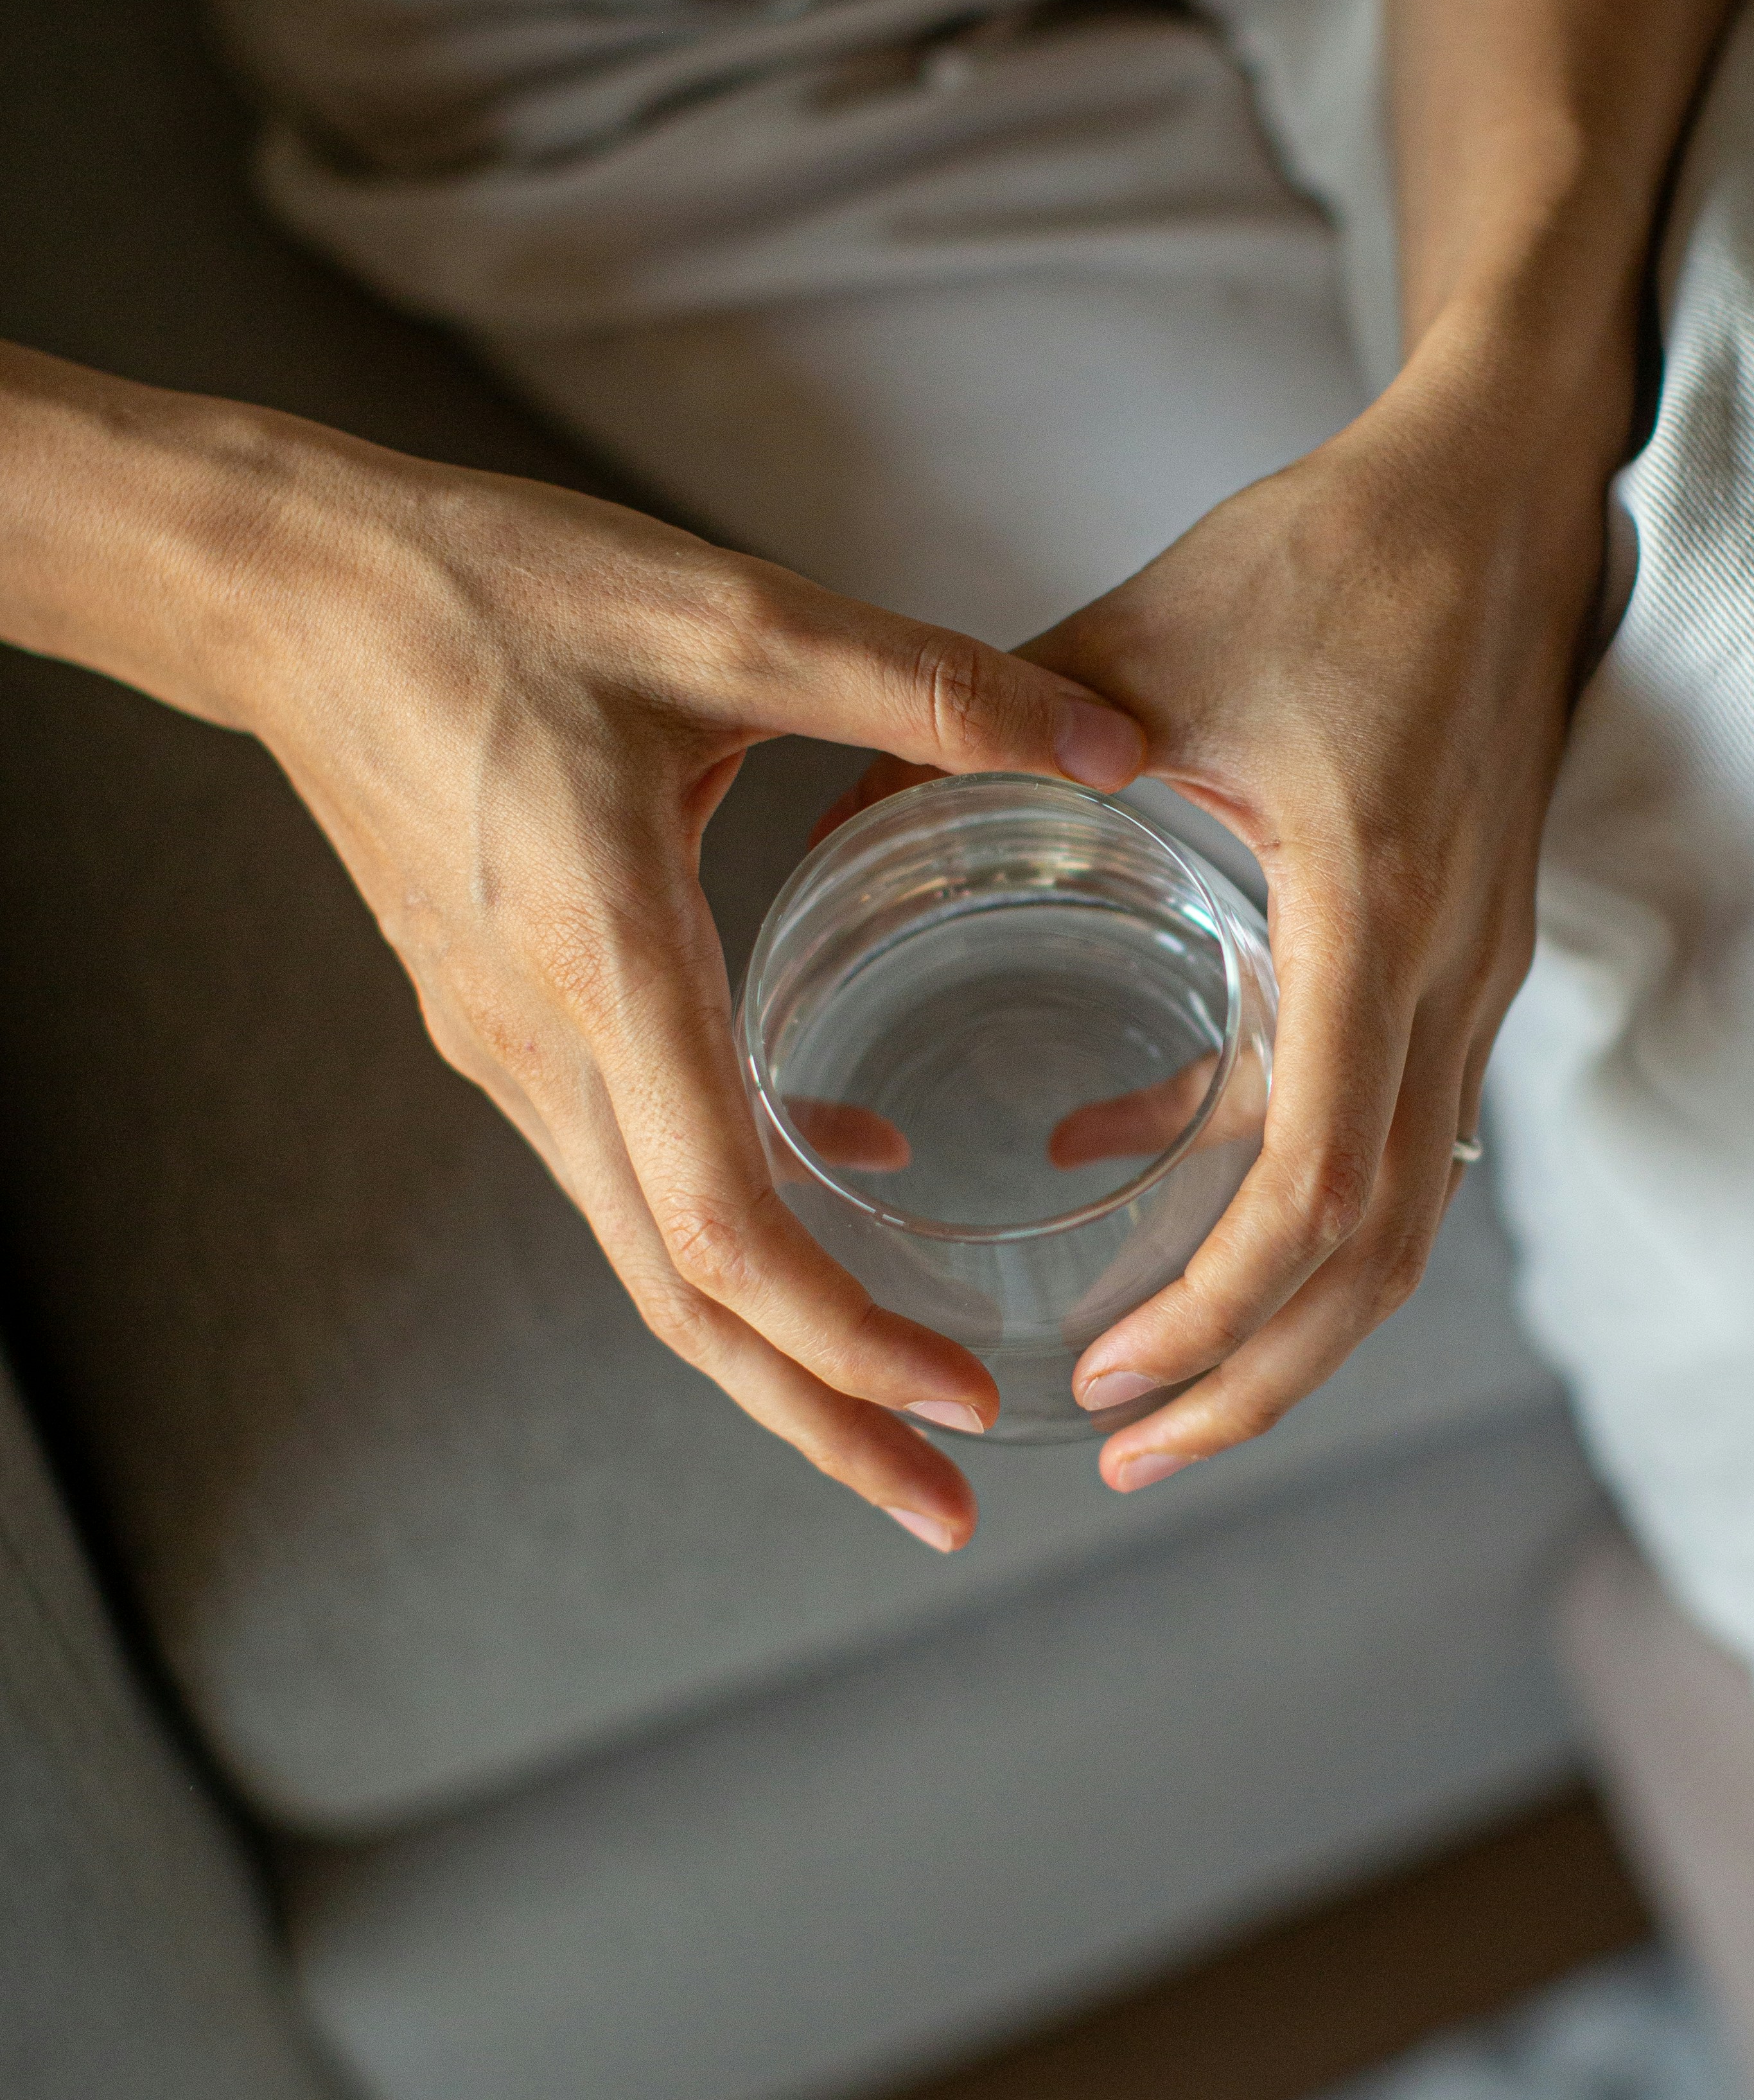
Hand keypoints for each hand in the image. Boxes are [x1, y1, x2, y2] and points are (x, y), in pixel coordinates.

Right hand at [0, 349, 1142, 1551]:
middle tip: (946, 1509)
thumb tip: (1115, 751)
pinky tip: (848, 1177)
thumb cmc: (491, 591)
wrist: (292, 590)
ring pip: (648, 1252)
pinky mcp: (503, 1018)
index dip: (843, 1333)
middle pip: (682, 1295)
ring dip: (775, 1347)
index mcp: (602, 959)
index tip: (961, 1398)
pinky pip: (627, 1168)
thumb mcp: (727, 616)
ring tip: (903, 1409)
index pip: (721, 1219)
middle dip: (818, 1416)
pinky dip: (732, 1222)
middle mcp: (543, 1042)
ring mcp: (508, 1046)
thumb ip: (924, 688)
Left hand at [836, 313, 1627, 1493]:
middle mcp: (1449, 969)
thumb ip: (983, 738)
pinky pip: (1391, 1120)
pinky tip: (1143, 1175)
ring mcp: (1477, 971)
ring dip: (1292, 1321)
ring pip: (1410, 1213)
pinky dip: (1289, 1190)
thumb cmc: (1332, 554)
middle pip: (1385, 1251)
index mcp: (1373, 909)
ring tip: (1160, 1390)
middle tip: (1127, 1451)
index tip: (1112, 1375)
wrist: (1503, 490)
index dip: (1223, 1308)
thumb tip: (829, 821)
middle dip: (1261, 1375)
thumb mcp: (1140, 645)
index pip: (1323, 1180)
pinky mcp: (1468, 953)